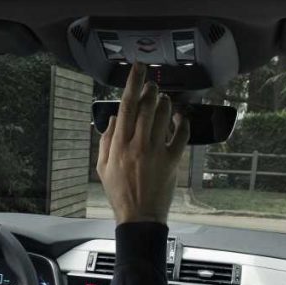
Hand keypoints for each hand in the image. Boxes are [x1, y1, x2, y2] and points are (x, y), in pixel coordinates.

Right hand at [96, 63, 189, 223]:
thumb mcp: (103, 168)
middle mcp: (137, 144)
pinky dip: (183, 122)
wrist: (139, 216)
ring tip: (164, 101)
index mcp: (118, 145)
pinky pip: (181, 135)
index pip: (126, 106)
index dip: (133, 83)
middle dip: (151, 90)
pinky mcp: (172, 160)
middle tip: (153, 85)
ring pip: (164, 116)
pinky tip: (180, 118)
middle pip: (147, 106)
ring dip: (166, 103)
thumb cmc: (119, 192)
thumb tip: (114, 119)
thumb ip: (106, 141)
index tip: (138, 68)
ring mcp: (156, 152)